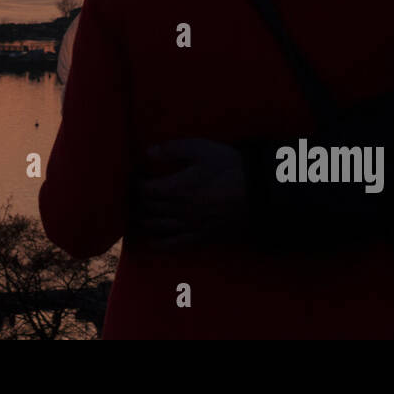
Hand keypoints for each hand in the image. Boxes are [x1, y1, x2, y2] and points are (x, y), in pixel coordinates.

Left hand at [130, 138, 248, 250]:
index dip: (136, 183)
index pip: (144, 190)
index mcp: (176, 188)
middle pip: (147, 209)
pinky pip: (175, 245)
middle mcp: (178, 210)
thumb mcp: (201, 149)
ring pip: (157, 226)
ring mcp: (189, 225)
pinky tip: (152, 242)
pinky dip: (159, 244)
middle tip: (136, 194)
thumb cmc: (229, 167)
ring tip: (139, 213)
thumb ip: (172, 150)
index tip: (137, 176)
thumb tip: (148, 153)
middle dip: (138, 201)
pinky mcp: (201, 236)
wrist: (257, 192)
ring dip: (144, 220)